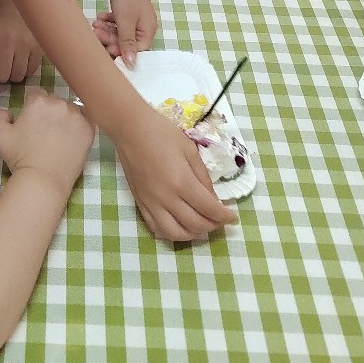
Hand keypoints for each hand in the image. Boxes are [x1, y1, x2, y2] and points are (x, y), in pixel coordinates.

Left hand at [0, 4, 42, 82]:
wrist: (18, 11)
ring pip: (17, 77)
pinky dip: (25, 71)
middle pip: (2, 76)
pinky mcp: (38, 47)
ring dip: (12, 75)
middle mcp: (8, 39)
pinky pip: (31, 72)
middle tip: (0, 66)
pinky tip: (21, 61)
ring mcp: (25, 44)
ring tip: (11, 65)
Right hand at [0, 91, 94, 198]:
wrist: (43, 180)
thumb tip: (8, 112)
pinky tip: (73, 139)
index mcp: (38, 101)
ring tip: (59, 138)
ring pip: (71, 110)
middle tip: (44, 133)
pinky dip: (80, 127)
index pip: (36, 95)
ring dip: (65, 118)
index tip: (32, 123)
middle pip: (54, 101)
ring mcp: (76, 115)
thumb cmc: (20, 157)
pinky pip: (86, 120)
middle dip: (49, 112)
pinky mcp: (88, 129)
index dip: (33, 108)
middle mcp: (59, 103)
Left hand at [93, 0, 157, 67]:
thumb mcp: (125, 21)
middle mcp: (144, 26)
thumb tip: (132, 64)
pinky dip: (108, 22)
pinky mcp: (126, 10)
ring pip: (120, 32)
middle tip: (95, 34)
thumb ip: (127, 43)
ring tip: (95, 25)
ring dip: (107, 30)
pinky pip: (117, 22)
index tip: (107, 49)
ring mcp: (135, 17)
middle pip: (127, 42)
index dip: (121, 53)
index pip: (138, 51)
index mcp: (148, 30)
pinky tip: (100, 17)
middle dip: (110, 39)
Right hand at [114, 105, 236, 240]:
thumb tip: (212, 197)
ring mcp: (151, 203)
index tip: (233, 217)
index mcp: (182, 182)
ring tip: (201, 225)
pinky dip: (171, 233)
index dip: (224, 216)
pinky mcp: (140, 203)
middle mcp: (166, 198)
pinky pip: (156, 228)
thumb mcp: (190, 149)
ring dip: (192, 234)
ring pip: (174, 233)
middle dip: (212, 225)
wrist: (130, 128)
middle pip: (195, 224)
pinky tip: (179, 225)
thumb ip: (202, 176)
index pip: (209, 209)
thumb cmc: (162, 133)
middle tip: (220, 220)